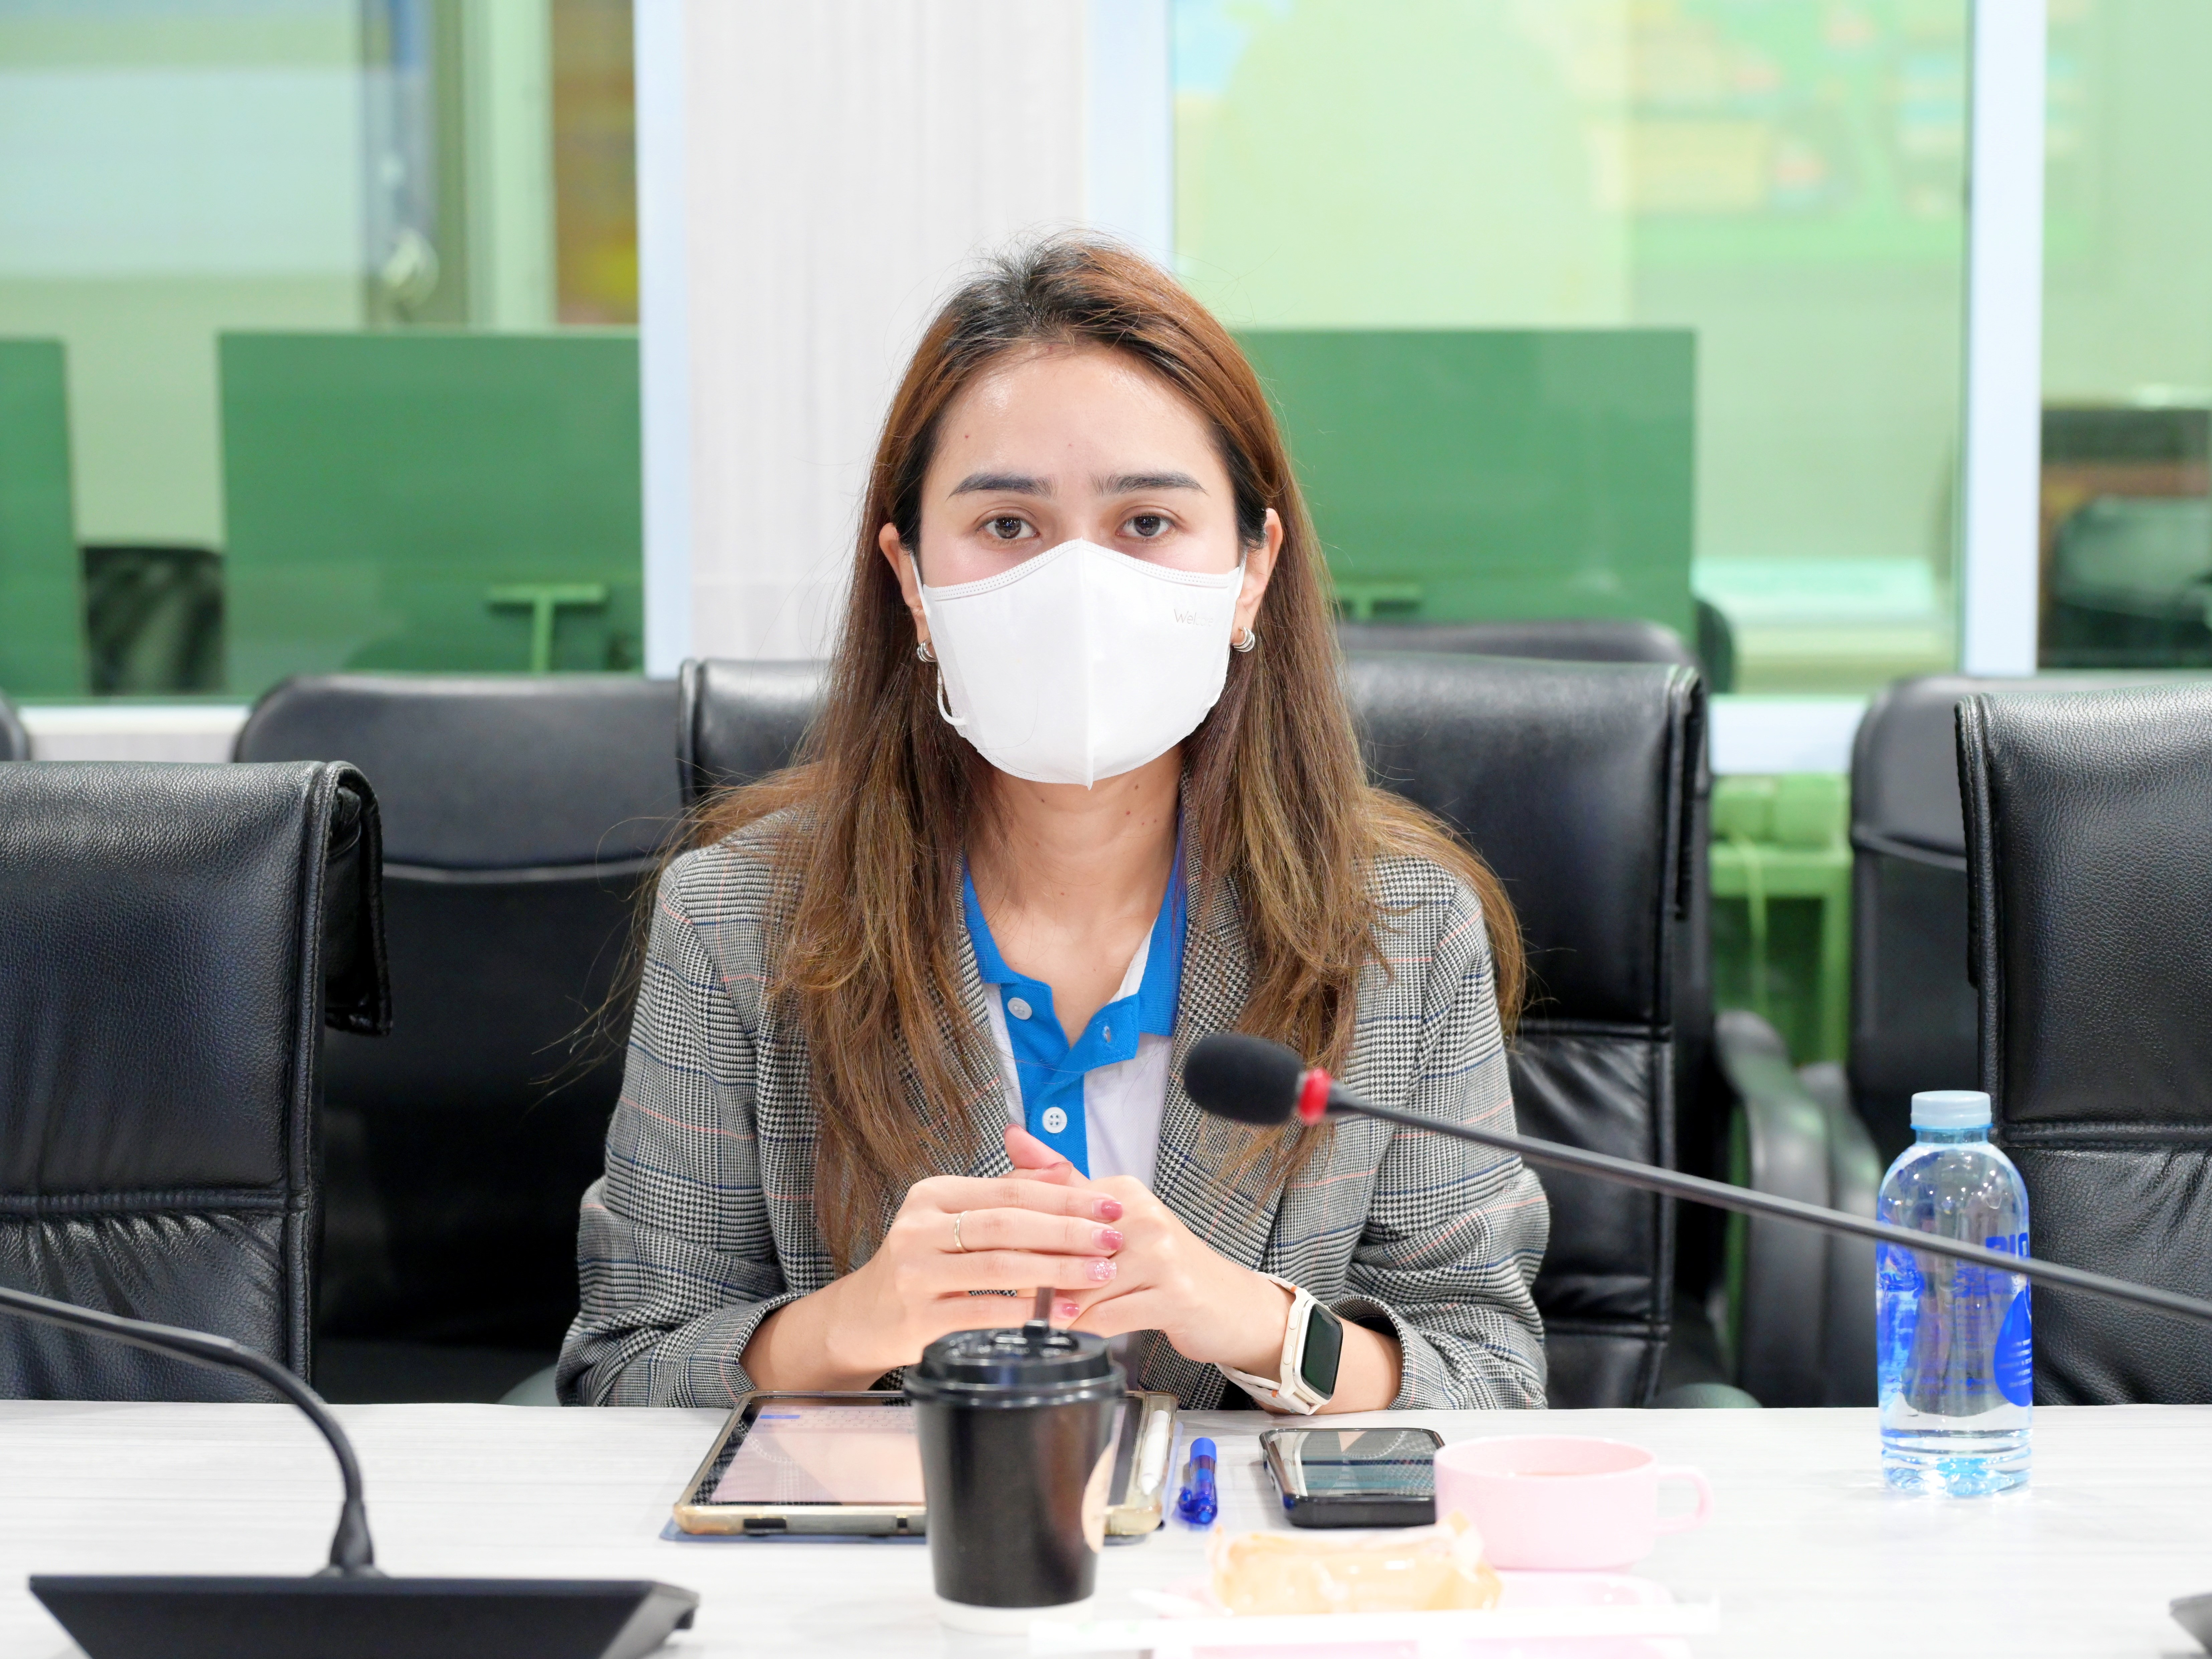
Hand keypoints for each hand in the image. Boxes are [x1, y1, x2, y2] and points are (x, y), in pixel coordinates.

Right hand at [743, 1159, 1126, 1389]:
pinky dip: (1027, 1311)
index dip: (1065, 1198)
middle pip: (1008, 1224)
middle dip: (1068, 1232)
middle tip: (1112, 1241)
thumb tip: (1063, 1168)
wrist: (865, 1317)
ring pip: (999, 1266)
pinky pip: (984, 1311)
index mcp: (933, 1194)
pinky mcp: (919, 1317)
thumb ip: (1008, 1192)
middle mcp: (919, 1227)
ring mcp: (916, 1273)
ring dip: (1057, 1270)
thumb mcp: (957, 1218)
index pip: (1010, 1190)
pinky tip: (1061, 1313)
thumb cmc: (924, 1264)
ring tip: (1099, 1273)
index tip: (1109, 1207)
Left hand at [1005, 1125, 1403, 1410]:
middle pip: (1064, 1244)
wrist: (1226, 1302)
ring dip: (1055, 1305)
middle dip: (1029, 1269)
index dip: (1017, 1233)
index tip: (987, 1250)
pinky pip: (1111, 1316)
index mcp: (1121, 1192)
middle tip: (997, 1288)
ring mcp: (1161, 1255)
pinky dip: (1086, 1328)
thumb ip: (1062, 1181)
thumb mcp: (1113, 1218)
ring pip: (1084, 1284)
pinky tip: (1071, 1332)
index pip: (1055, 1206)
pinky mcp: (1173, 1295)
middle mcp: (1142, 1216)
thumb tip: (1014, 1134)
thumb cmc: (1159, 1263)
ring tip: (1032, 1315)